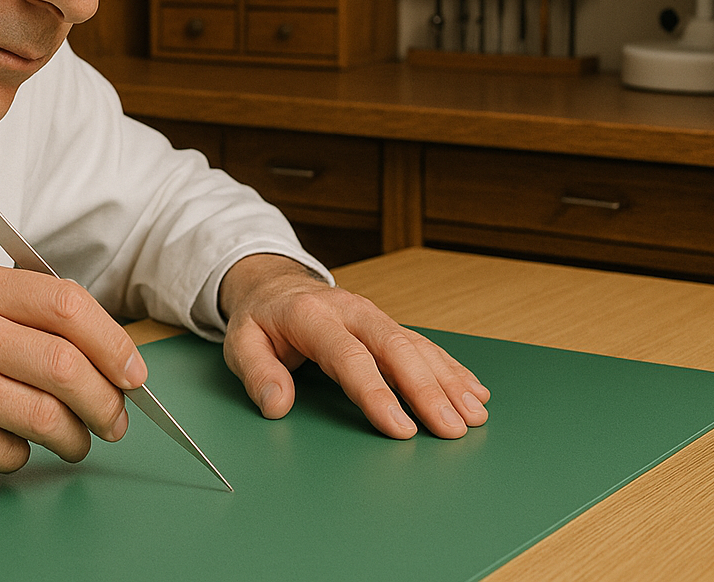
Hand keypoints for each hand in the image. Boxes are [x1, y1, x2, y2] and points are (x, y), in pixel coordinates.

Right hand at [0, 259, 146, 487]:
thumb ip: (19, 317)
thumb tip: (106, 353)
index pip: (65, 302)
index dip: (112, 340)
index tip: (133, 371)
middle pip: (66, 362)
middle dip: (107, 398)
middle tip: (116, 418)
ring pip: (49, 413)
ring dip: (77, 436)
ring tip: (75, 441)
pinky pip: (13, 450)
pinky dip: (23, 455)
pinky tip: (6, 445)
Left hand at [218, 254, 488, 438]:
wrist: (273, 285)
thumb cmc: (260, 319)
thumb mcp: (240, 342)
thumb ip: (257, 373)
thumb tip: (276, 403)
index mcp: (312, 315)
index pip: (349, 357)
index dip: (376, 393)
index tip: (400, 428)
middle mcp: (351, 312)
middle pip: (395, 350)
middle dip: (427, 390)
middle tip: (452, 427)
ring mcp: (373, 317)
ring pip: (417, 347)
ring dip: (448, 381)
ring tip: (473, 415)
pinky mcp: (386, 327)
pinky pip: (423, 346)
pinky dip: (450, 369)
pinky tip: (473, 391)